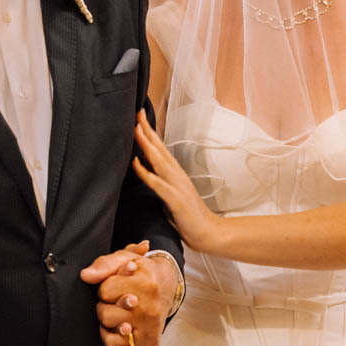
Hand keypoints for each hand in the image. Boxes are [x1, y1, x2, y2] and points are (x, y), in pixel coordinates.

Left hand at [82, 241, 175, 345]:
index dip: (104, 289)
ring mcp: (151, 331)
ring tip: (116, 319)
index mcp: (146, 285)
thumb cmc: (141, 274)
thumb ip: (104, 265)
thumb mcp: (124, 259)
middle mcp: (150, 310)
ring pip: (110, 339)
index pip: (105, 291)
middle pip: (106, 316)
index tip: (113, 287)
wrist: (166, 287)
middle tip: (115, 304)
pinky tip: (118, 339)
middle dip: (104, 308)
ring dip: (106, 329)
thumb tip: (86, 276)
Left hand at [133, 112, 225, 252]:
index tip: (139, 118)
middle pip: (159, 148)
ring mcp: (177, 185)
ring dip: (146, 144)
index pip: (160, 149)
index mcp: (175, 174)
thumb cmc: (189, 217)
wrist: (210, 233)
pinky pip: (157, 183)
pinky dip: (146, 172)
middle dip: (147, 130)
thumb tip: (147, 174)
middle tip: (137, 112)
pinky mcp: (176, 199)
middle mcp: (177, 175)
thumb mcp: (172, 196)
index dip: (150, 133)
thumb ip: (161, 183)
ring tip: (135, 129)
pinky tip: (136, 163)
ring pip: (158, 160)